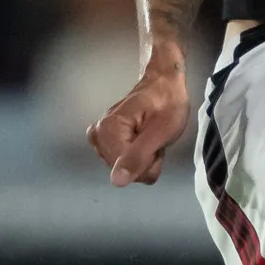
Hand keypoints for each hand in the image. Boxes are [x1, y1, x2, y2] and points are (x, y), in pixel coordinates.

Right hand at [90, 51, 189, 185]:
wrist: (163, 84)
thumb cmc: (166, 103)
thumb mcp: (161, 131)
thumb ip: (138, 157)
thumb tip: (117, 181)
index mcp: (108, 130)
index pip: (128, 171)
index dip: (149, 161)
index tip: (156, 140)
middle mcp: (97, 135)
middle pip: (124, 171)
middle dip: (145, 160)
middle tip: (154, 138)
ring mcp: (99, 138)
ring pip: (125, 169)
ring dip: (143, 158)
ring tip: (150, 136)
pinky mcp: (103, 141)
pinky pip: (123, 162)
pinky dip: (137, 155)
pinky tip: (142, 141)